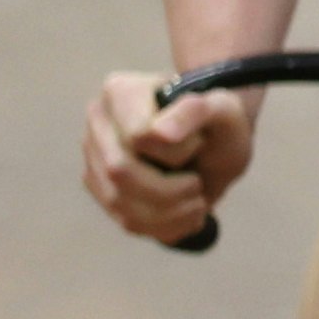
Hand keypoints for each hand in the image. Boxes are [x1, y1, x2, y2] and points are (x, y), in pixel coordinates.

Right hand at [83, 71, 252, 242]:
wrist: (217, 145)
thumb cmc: (219, 123)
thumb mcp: (224, 110)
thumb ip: (196, 112)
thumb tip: (160, 134)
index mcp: (120, 92)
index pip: (138, 137)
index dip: (177, 151)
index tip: (199, 144)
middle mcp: (98, 123)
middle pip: (120, 172)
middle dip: (172, 189)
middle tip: (198, 183)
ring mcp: (95, 157)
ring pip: (119, 202)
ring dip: (172, 212)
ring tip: (196, 200)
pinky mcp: (103, 190)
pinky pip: (127, 222)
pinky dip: (167, 226)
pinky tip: (187, 214)